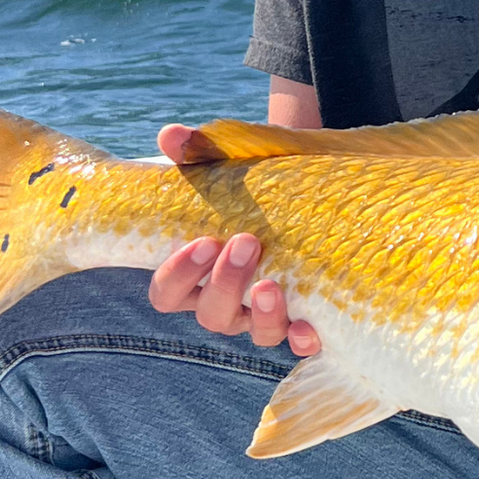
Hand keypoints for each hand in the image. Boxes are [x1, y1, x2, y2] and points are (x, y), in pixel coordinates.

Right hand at [148, 125, 319, 356]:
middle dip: (226, 282)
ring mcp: (266, 315)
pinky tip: (311, 326)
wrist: (311, 192)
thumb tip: (172, 135)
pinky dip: (303, 339)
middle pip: (211, 314)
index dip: (178, 274)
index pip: (167, 293)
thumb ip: (198, 153)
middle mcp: (228, 302)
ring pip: (257, 334)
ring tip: (274, 284)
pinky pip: (300, 342)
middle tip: (246, 242)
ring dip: (263, 314)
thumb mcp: (229, 165)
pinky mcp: (304, 318)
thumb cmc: (254, 186)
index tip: (203, 240)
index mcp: (197, 275)